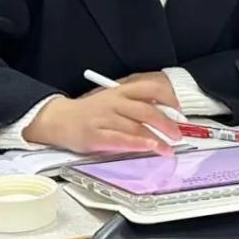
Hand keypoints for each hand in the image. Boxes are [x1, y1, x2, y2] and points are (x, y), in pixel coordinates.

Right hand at [24, 72, 180, 154]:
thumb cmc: (89, 113)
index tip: (180, 112)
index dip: (169, 99)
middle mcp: (114, 102)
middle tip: (178, 135)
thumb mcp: (113, 101)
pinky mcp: (95, 136)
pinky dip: (137, 143)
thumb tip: (164, 115)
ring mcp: (104, 118)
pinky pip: (120, 139)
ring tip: (168, 148)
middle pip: (147, 110)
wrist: (58, 119)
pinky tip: (149, 148)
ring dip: (156, 138)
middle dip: (167, 124)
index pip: (150, 89)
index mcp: (120, 91)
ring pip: (136, 126)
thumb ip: (134, 105)